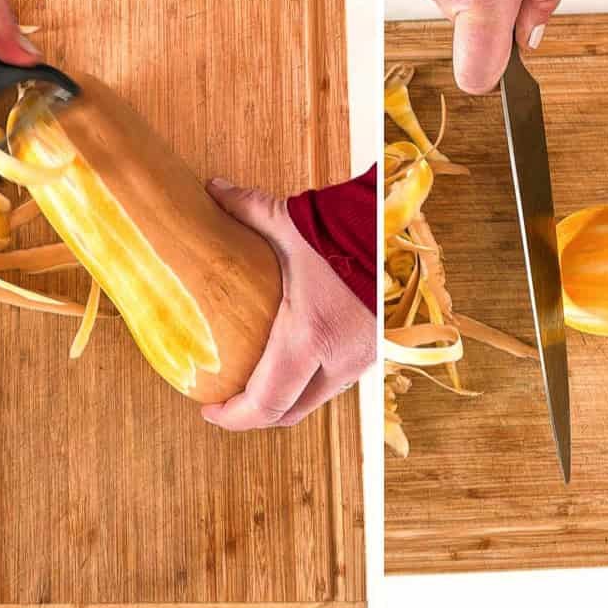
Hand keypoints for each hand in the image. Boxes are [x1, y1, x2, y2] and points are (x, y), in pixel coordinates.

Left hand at [200, 179, 375, 428]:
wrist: (399, 227)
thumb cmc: (341, 226)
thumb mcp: (287, 220)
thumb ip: (244, 209)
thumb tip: (211, 190)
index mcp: (310, 337)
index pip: (266, 403)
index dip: (232, 417)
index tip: (208, 410)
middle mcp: (339, 359)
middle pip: (288, 413)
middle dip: (254, 415)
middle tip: (225, 403)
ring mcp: (361, 360)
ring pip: (314, 401)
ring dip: (283, 401)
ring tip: (253, 385)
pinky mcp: (373, 352)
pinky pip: (333, 382)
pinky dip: (307, 384)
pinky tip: (289, 365)